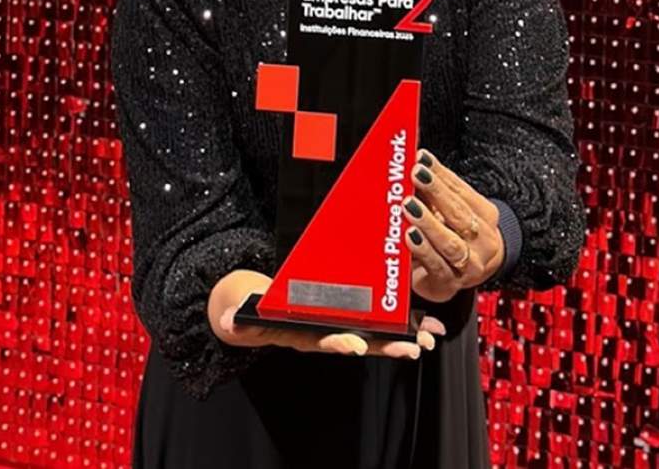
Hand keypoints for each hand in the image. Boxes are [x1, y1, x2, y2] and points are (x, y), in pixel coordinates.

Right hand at [209, 270, 445, 359]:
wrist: (258, 310)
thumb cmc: (255, 312)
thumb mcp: (243, 315)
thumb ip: (239, 319)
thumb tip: (230, 320)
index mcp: (302, 334)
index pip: (321, 340)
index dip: (338, 342)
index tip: (356, 345)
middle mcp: (325, 333)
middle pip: (358, 342)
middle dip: (385, 346)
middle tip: (410, 348)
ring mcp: (340, 325)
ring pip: (375, 333)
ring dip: (403, 336)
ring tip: (427, 339)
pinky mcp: (350, 314)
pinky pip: (380, 318)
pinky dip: (405, 320)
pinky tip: (428, 323)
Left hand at [403, 150, 504, 301]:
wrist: (465, 276)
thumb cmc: (454, 236)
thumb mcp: (449, 212)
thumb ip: (433, 192)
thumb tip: (415, 165)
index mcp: (485, 216)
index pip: (462, 191)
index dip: (441, 175)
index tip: (422, 160)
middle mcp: (483, 241)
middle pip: (459, 214)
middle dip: (436, 192)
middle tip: (416, 175)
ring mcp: (469, 265)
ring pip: (450, 243)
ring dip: (428, 222)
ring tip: (409, 206)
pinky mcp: (450, 283)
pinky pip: (436, 266)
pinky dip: (423, 250)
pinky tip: (410, 236)